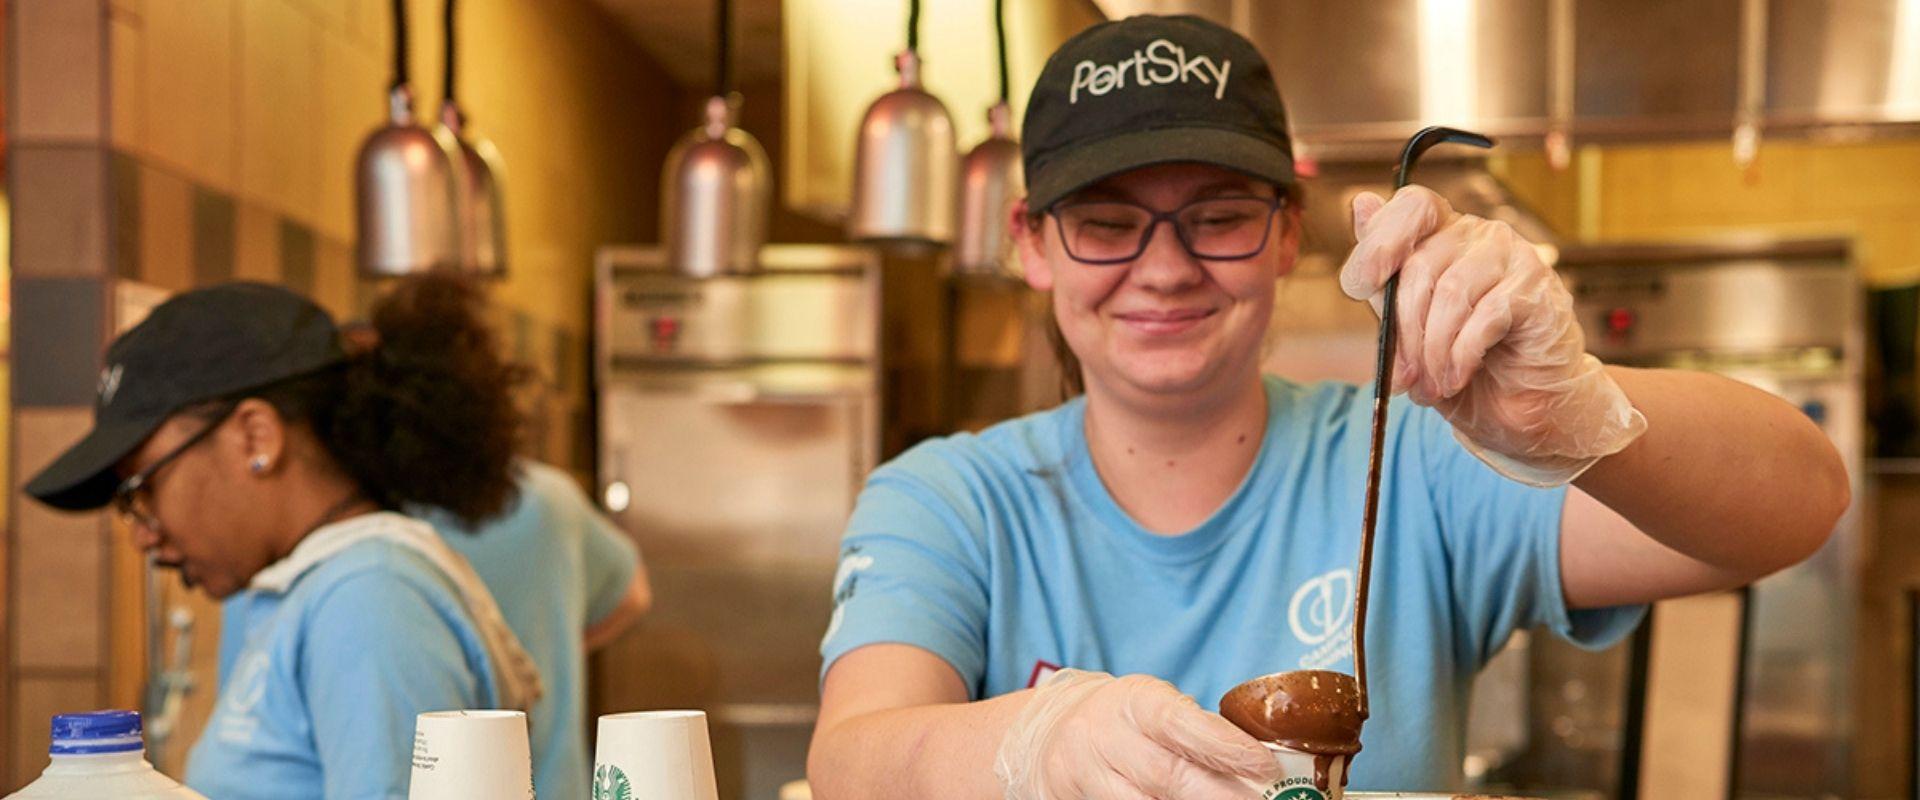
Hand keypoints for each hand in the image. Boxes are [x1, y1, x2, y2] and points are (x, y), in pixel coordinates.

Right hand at [994, 670, 1278, 799]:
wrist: (1050, 734)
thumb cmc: (1124, 724)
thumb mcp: (1154, 711)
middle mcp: (1105, 734)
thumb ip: (1197, 733)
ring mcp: (1084, 772)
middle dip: (1220, 795)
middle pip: (1168, 775)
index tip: (1266, 765)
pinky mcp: (1069, 798)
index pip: (1182, 722)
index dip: (1226, 745)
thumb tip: (1260, 763)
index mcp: (1135, 702)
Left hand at [1339, 186, 1646, 486]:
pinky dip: (1461, 355)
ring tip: (1432, 385)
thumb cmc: (1462, 364)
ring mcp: (1513, 255)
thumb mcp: (1407, 328)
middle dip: (1404, 330)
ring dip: (1432, 350)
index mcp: (1444, 233)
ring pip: (1451, 293)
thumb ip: (1383, 279)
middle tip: (1405, 376)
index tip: (1360, 286)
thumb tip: (1362, 202)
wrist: (1521, 407)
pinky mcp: (1536, 289)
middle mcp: (1479, 234)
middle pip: (1421, 264)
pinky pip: (1485, 316)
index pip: (1411, 206)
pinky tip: (1456, 377)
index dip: (1379, 241)